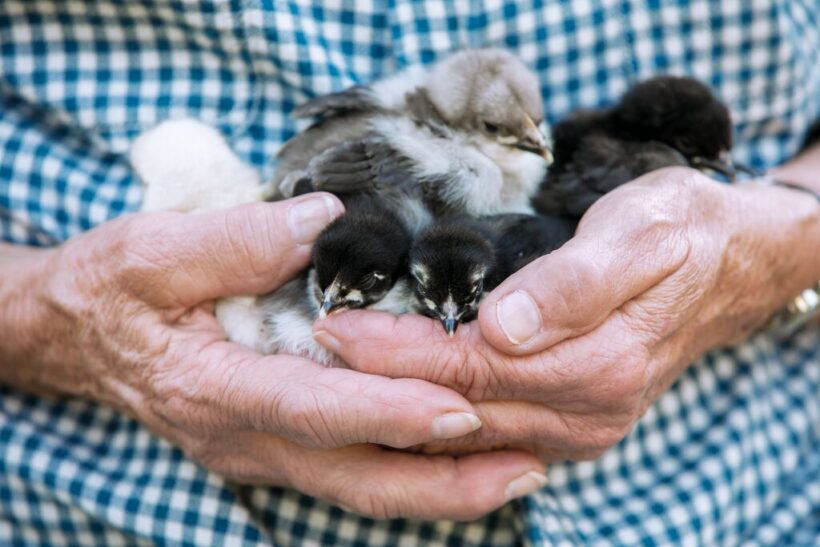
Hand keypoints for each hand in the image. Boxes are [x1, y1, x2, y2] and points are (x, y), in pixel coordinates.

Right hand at [0, 194, 544, 519]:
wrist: (79, 335)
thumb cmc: (113, 291)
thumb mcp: (151, 251)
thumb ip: (233, 240)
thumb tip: (320, 222)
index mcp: (215, 389)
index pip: (313, 411)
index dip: (387, 414)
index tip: (458, 408)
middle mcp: (246, 437)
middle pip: (354, 478)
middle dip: (444, 481)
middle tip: (528, 465)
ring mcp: (262, 451)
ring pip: (361, 488)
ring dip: (442, 486)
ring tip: (521, 469)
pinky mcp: (276, 445)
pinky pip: (353, 472)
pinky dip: (412, 471)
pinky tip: (462, 452)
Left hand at [314, 167, 819, 458]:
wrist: (728, 265)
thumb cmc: (682, 234)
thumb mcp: (639, 233)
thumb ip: (574, 283)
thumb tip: (505, 326)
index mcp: (595, 367)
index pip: (469, 368)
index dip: (396, 352)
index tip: (333, 326)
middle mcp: (583, 415)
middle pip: (456, 406)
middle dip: (380, 382)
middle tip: (313, 347)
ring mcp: (576, 429)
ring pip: (463, 432)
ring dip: (397, 406)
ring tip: (335, 375)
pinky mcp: (569, 426)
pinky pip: (483, 434)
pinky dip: (432, 417)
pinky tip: (392, 398)